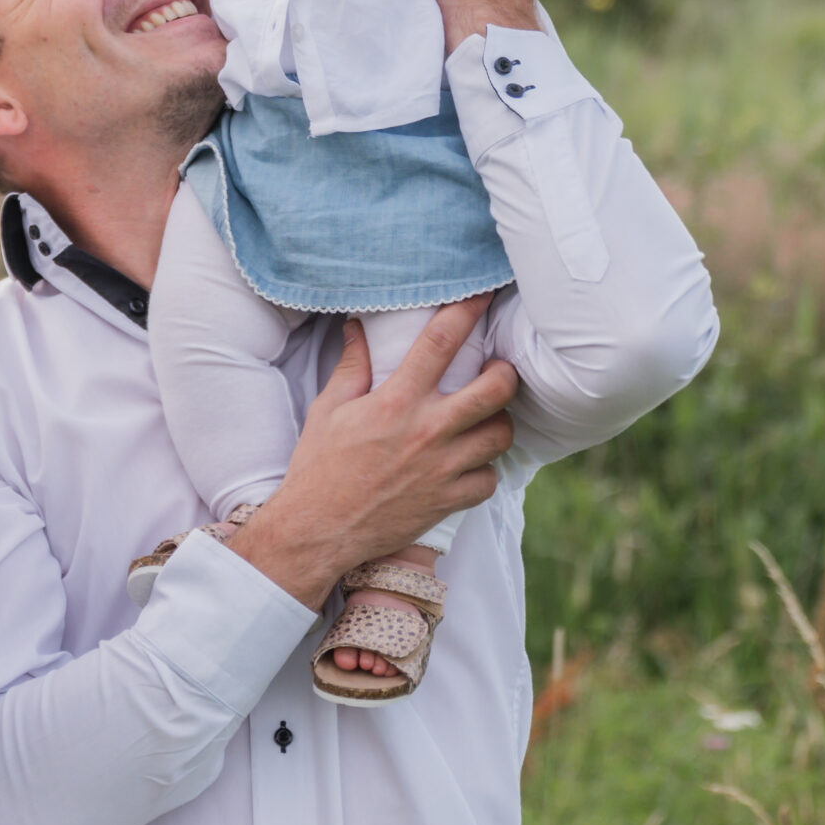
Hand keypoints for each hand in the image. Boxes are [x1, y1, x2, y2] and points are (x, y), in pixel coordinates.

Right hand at [228, 302, 517, 611]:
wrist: (319, 529)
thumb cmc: (320, 466)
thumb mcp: (328, 409)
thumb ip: (352, 366)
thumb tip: (356, 327)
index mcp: (396, 401)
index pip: (441, 342)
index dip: (467, 311)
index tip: (483, 294)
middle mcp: (427, 431)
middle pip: (496, 389)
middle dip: (505, 372)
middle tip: (496, 370)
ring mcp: (443, 468)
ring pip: (501, 434)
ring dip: (498, 422)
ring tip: (484, 418)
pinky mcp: (449, 501)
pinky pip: (489, 479)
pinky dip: (484, 470)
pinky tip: (469, 464)